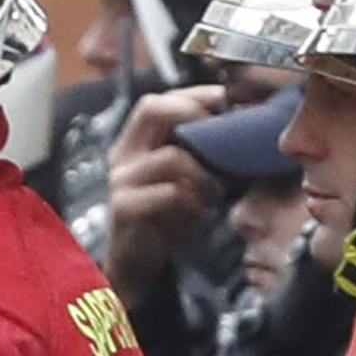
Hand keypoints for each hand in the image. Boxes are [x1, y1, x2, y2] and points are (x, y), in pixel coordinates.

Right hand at [99, 84, 226, 295]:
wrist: (136, 262)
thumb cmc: (163, 217)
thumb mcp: (182, 178)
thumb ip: (195, 152)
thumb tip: (234, 128)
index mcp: (134, 142)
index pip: (157, 101)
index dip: (191, 94)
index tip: (223, 98)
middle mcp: (123, 154)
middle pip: (152, 109)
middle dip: (192, 114)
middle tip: (219, 134)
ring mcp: (121, 180)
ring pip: (170, 157)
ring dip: (202, 173)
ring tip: (214, 191)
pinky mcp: (124, 207)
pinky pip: (169, 193)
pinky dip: (191, 201)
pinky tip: (198, 211)